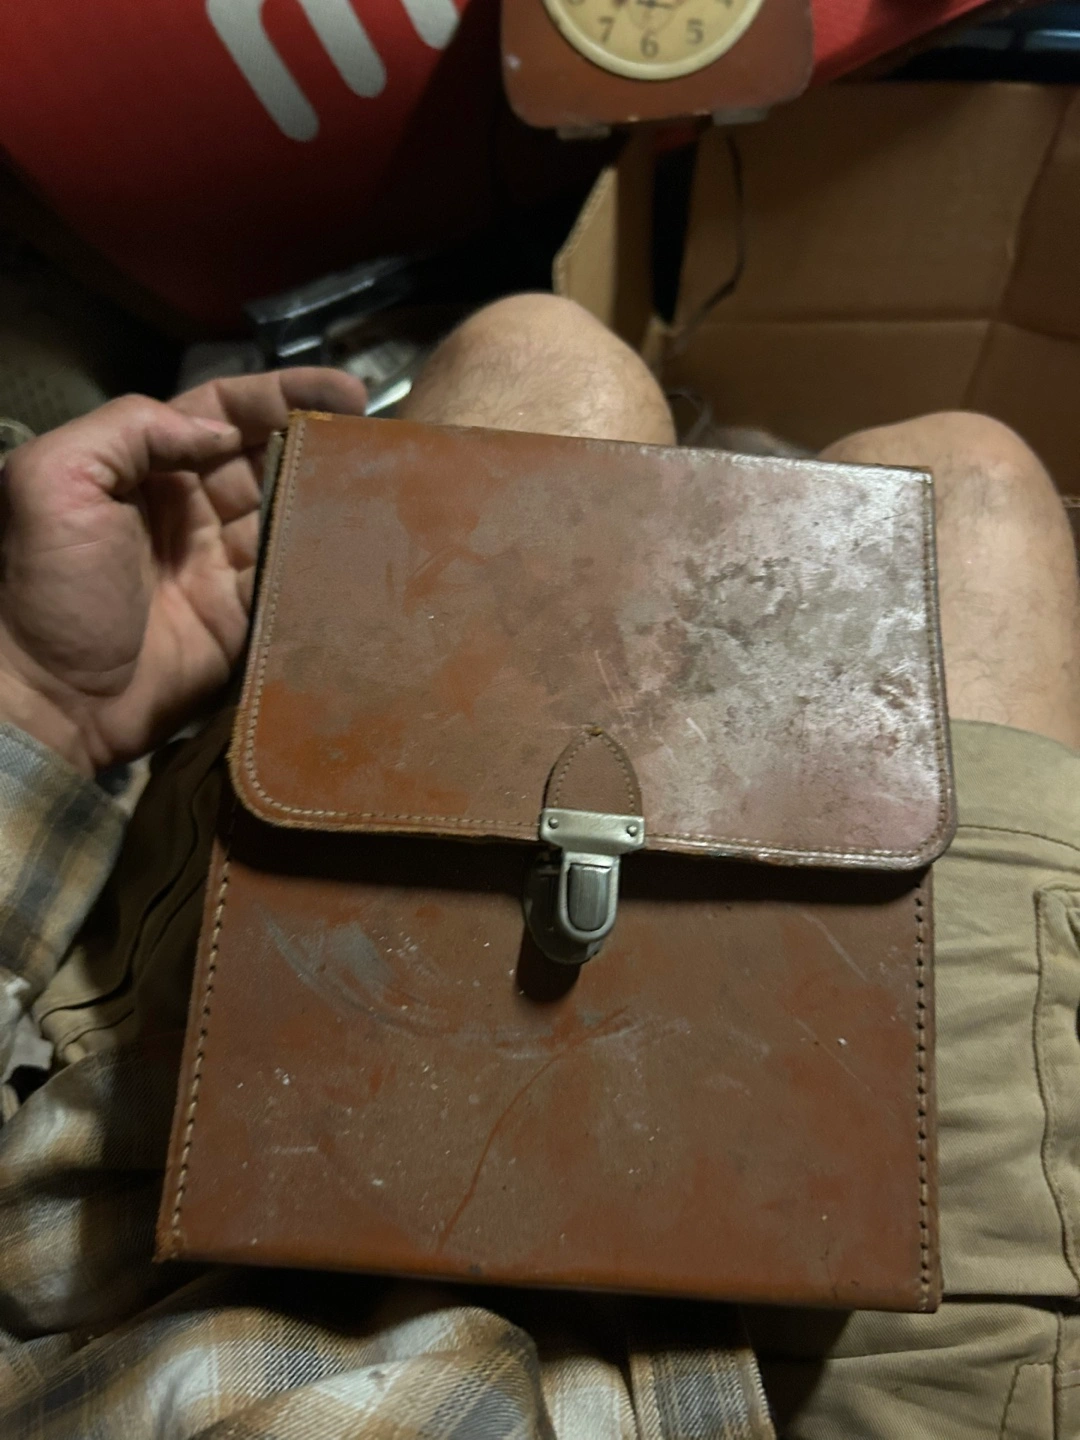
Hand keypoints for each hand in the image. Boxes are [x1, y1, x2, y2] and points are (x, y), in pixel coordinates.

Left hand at [0, 369, 367, 774]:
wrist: (50, 699)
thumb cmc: (46, 586)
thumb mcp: (55, 479)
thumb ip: (132, 430)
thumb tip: (220, 436)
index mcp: (142, 467)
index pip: (223, 413)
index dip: (280, 395)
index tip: (343, 391)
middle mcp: (186, 506)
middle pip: (266, 456)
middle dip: (317, 438)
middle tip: (374, 434)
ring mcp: (217, 563)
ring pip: (287, 512)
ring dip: (329, 493)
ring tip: (381, 480)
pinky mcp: (240, 616)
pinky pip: (290, 575)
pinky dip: (323, 557)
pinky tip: (362, 540)